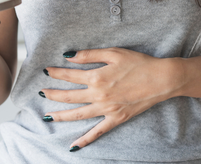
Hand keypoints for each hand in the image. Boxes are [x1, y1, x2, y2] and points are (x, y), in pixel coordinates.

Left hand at [40, 47, 184, 151]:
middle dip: (53, 94)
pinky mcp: (116, 119)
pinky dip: (85, 140)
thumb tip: (69, 56)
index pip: (70, 75)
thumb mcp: (113, 53)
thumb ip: (89, 55)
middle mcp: (98, 95)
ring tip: (47, 117)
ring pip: (78, 115)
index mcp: (97, 77)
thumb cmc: (138, 63)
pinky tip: (73, 146)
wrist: (160, 79)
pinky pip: (98, 132)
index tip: (46, 71)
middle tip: (40, 93)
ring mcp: (107, 109)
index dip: (56, 73)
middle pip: (70, 96)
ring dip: (61, 115)